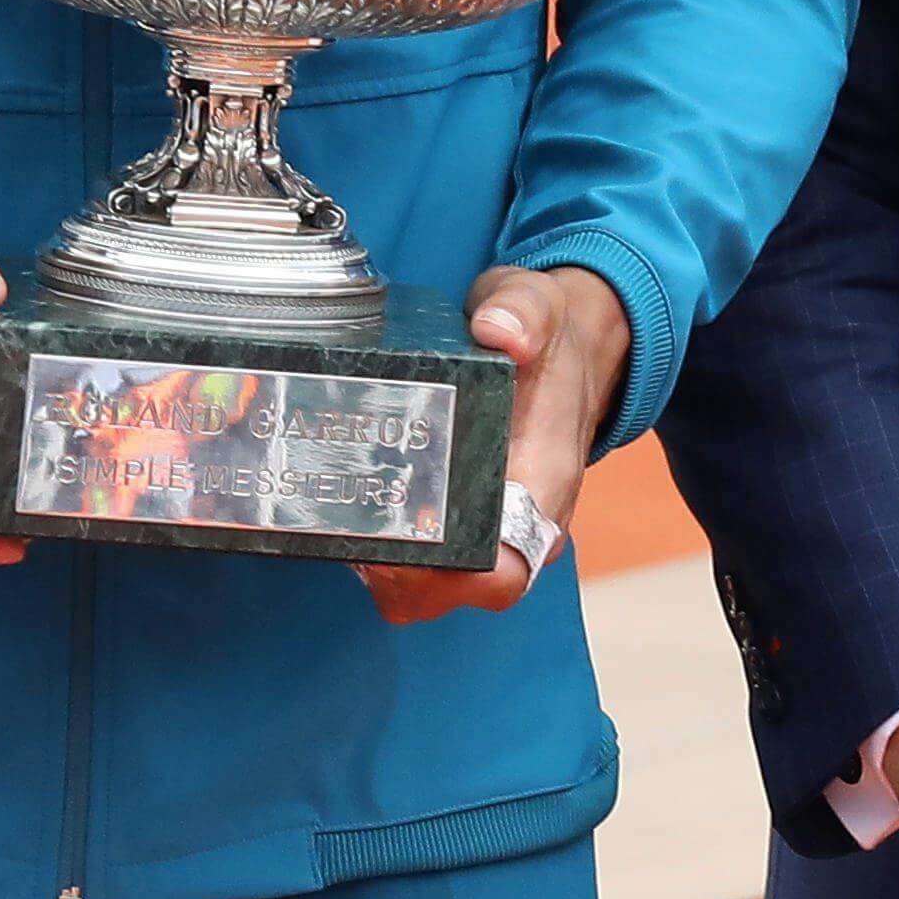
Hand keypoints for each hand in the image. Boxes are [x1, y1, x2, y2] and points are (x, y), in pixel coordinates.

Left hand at [370, 264, 627, 623]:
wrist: (564, 345)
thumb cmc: (550, 338)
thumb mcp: (541, 306)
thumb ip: (525, 313)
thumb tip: (499, 330)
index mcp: (543, 488)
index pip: (504, 571)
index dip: (447, 579)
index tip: (391, 552)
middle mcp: (517, 522)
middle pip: (452, 591)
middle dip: (395, 580)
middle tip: (342, 531)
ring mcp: (487, 525)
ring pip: (428, 585)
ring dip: (382, 570)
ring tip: (335, 519)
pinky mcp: (458, 515)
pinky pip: (418, 558)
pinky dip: (382, 549)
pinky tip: (346, 510)